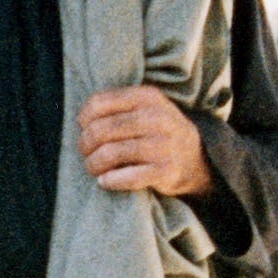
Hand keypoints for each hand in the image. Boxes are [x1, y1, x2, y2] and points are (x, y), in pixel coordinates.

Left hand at [78, 87, 213, 197]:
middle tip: (86, 153)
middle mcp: (156, 118)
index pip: (99, 103)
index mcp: (146, 96)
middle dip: (86, 145)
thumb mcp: (144, 107)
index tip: (84, 129)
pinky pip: (128, 177)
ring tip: (93, 168)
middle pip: (101, 130)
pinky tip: (104, 181)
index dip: (84, 119)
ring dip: (94, 164)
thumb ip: (117, 106)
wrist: (194, 158)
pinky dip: (111, 180)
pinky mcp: (166, 171)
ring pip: (111, 153)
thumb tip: (82, 120)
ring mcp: (163, 145)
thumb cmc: (157, 131)